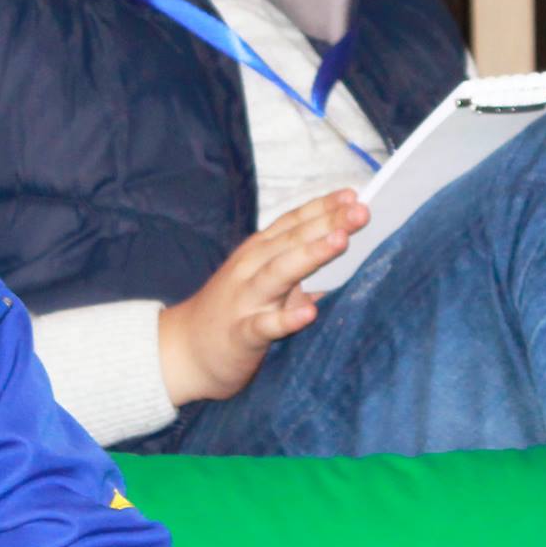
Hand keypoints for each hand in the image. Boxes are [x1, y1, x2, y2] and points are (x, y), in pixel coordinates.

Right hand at [156, 190, 368, 405]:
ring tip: (341, 240)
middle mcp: (250, 269)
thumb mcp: (262, 278)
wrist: (184, 351)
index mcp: (258, 252)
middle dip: (327, 222)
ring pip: (279, 273)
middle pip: (292, 240)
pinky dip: (286, 318)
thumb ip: (295, 262)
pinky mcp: (241, 334)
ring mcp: (244, 300)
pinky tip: (309, 312)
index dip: (322, 207)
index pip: (293, 223)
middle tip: (361, 210)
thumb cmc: (232, 311)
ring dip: (310, 255)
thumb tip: (342, 244)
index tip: (353, 195)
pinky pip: (265, 325)